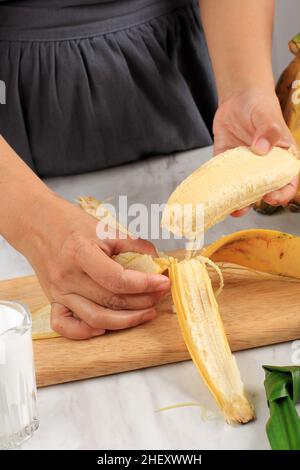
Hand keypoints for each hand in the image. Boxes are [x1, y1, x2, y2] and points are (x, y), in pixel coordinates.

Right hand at [21, 193, 169, 339]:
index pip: (116, 279)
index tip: (163, 281)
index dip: (144, 283)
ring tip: (148, 312)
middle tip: (160, 294)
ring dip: (126, 320)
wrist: (35, 223)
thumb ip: (132, 243)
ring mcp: (58, 292)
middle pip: (110, 300)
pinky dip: (85, 332)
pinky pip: (65, 326)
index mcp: (79, 253)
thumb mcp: (103, 226)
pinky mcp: (53, 300)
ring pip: (95, 318)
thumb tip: (157, 261)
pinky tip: (105, 328)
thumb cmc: (69, 222)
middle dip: (142, 301)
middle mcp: (67, 276)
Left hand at [212, 88, 298, 215]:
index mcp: (281, 159)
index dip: (282, 194)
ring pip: (242, 191)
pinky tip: (213, 193)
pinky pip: (223, 179)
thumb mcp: (267, 116)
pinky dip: (219, 188)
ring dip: (236, 202)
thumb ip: (269, 131)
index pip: (288, 182)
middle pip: (263, 191)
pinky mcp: (227, 164)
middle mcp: (264, 168)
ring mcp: (245, 168)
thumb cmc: (260, 106)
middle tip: (244, 206)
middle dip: (254, 203)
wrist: (238, 98)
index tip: (271, 196)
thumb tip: (263, 149)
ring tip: (230, 208)